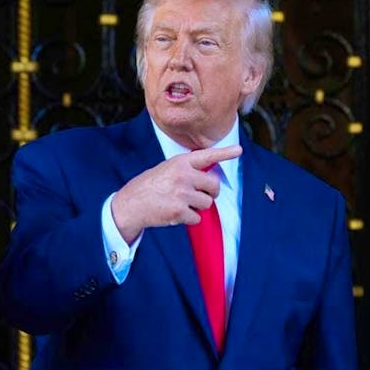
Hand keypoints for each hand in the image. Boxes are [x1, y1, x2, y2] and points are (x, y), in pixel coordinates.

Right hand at [110, 146, 241, 242]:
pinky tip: (175, 213)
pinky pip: (197, 218)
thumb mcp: (166, 169)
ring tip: (182, 204)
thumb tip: (209, 179)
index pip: (207, 156)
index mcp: (180, 163)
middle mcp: (183, 175)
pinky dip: (189, 219)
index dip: (224, 153)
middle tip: (198, 195)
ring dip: (198, 207)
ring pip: (207, 203)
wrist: (131, 204)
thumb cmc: (150, 187)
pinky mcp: (179, 211)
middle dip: (210, 192)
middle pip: (214, 185)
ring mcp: (182, 193)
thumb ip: (186, 170)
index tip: (238, 150)